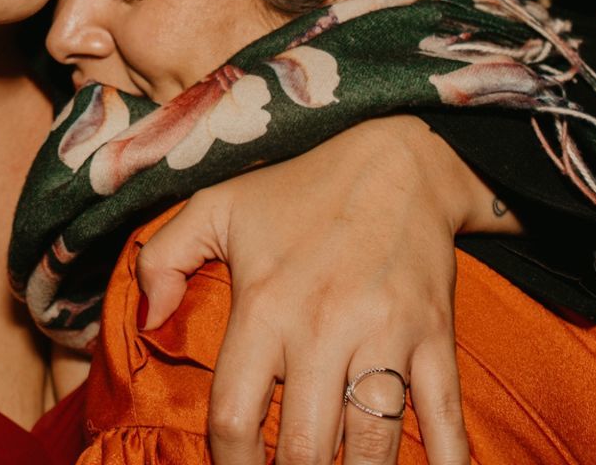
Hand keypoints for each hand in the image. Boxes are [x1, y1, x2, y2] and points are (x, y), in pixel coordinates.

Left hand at [136, 116, 500, 464]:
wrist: (398, 161)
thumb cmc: (297, 190)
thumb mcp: (214, 207)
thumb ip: (162, 259)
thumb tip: (147, 323)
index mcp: (266, 305)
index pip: (236, 416)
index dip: (231, 464)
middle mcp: (324, 327)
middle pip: (307, 447)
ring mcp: (386, 336)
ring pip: (375, 444)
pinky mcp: (436, 339)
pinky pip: (445, 418)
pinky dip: (447, 460)